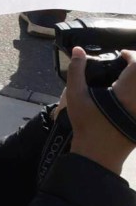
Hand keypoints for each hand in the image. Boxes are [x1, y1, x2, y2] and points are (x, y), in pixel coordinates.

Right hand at [65, 48, 135, 171]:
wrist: (99, 154)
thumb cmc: (87, 124)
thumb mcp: (76, 95)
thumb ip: (76, 70)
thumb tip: (77, 51)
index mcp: (128, 90)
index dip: (132, 55)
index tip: (122, 55)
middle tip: (126, 66)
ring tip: (126, 81)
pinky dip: (135, 95)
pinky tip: (127, 97)